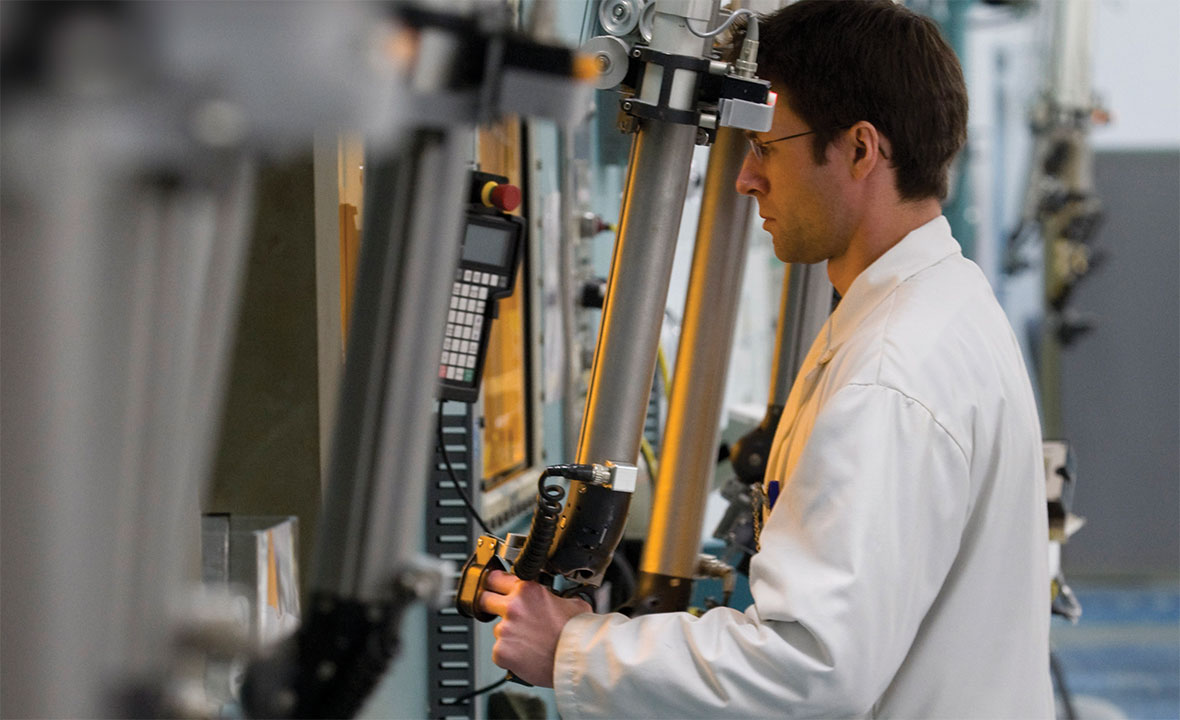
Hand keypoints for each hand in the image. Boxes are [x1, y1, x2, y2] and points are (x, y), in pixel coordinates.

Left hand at [477, 570, 591, 687]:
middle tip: (500, 612)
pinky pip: (499, 650)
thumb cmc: (577, 634)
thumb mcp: (572, 602)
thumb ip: (556, 596)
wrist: (578, 660)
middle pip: (484, 599)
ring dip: (508, 634)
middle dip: (490, 604)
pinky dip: (509, 654)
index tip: (494, 587)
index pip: (496, 578)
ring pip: (497, 629)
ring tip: (529, 641)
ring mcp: (505, 630)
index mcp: (527, 590)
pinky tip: (526, 654)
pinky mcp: (501, 652)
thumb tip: (557, 597)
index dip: (495, 583)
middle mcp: (513, 607)